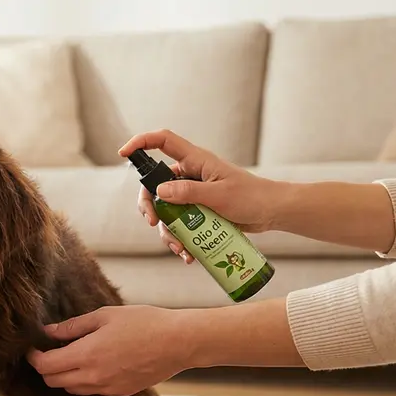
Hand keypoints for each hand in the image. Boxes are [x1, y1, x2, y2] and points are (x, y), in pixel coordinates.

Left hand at [27, 305, 193, 395]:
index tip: (32, 348)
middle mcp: (93, 376)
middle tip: (48, 352)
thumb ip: (73, 327)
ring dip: (64, 376)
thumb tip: (48, 332)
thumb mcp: (104, 316)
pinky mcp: (120, 392)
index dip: (34, 357)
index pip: (46, 365)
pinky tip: (92, 364)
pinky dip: (83, 380)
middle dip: (45, 368)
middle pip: (53, 381)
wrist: (179, 343)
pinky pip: (91, 390)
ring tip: (70, 357)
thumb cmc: (143, 322)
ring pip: (71, 389)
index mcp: (87, 355)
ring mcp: (107, 388)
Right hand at [118, 130, 284, 262]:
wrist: (272, 212)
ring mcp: (191, 194)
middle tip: (152, 222)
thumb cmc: (252, 197)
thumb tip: (160, 191)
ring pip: (165, 210)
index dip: (141, 143)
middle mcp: (189, 175)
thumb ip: (189, 192)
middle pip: (154, 185)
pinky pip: (178, 224)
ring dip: (167, 231)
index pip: (162, 141)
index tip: (123, 154)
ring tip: (180, 248)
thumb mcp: (219, 195)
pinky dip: (179, 239)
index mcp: (194, 160)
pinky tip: (187, 254)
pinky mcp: (196, 212)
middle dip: (149, 205)